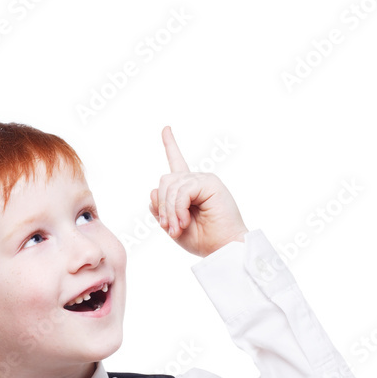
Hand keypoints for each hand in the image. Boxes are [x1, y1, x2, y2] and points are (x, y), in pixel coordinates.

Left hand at [149, 126, 247, 256]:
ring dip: (169, 211)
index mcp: (187, 189)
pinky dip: (178, 208)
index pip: (177, 162)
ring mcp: (203, 180)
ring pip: (170, 185)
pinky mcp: (209, 183)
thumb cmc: (201, 239)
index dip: (170, 145)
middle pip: (164, 181)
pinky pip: (182, 191)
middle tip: (170, 228)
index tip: (166, 128)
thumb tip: (154, 191)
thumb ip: (161, 209)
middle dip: (162, 206)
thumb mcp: (172, 225)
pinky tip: (184, 221)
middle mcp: (195, 180)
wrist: (222, 249)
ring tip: (178, 229)